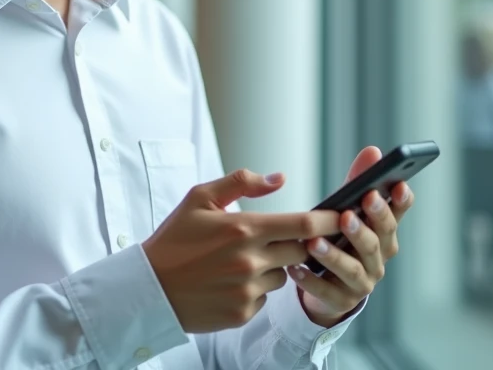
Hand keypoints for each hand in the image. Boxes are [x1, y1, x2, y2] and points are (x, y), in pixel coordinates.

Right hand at [143, 169, 339, 333]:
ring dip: (273, 267)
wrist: (148, 287)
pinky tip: (229, 283)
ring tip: (240, 261)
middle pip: (301, 251)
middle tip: (277, 237)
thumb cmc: (174, 239)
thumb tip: (279, 178)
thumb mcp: (199, 198)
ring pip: (283, 276)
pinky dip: (255, 290)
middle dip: (299, 243)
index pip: (304, 224)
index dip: (329, 220)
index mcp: (243, 228)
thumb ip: (241, 183)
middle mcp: (250, 261)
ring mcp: (247, 291)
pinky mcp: (242, 313)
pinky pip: (264, 299)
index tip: (344, 216)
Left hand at [287, 146, 415, 326]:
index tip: (397, 186)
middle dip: (364, 228)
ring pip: (353, 269)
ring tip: (315, 244)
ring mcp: (362, 283)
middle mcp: (378, 259)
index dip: (400, 203)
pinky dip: (311, 281)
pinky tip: (294, 269)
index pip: (397, 216)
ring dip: (335, 256)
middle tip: (348, 214)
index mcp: (383, 234)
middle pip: (377, 243)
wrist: (326, 284)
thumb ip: (358, 181)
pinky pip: (327, 291)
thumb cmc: (339, 237)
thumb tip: (373, 151)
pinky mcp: (341, 301)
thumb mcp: (346, 207)